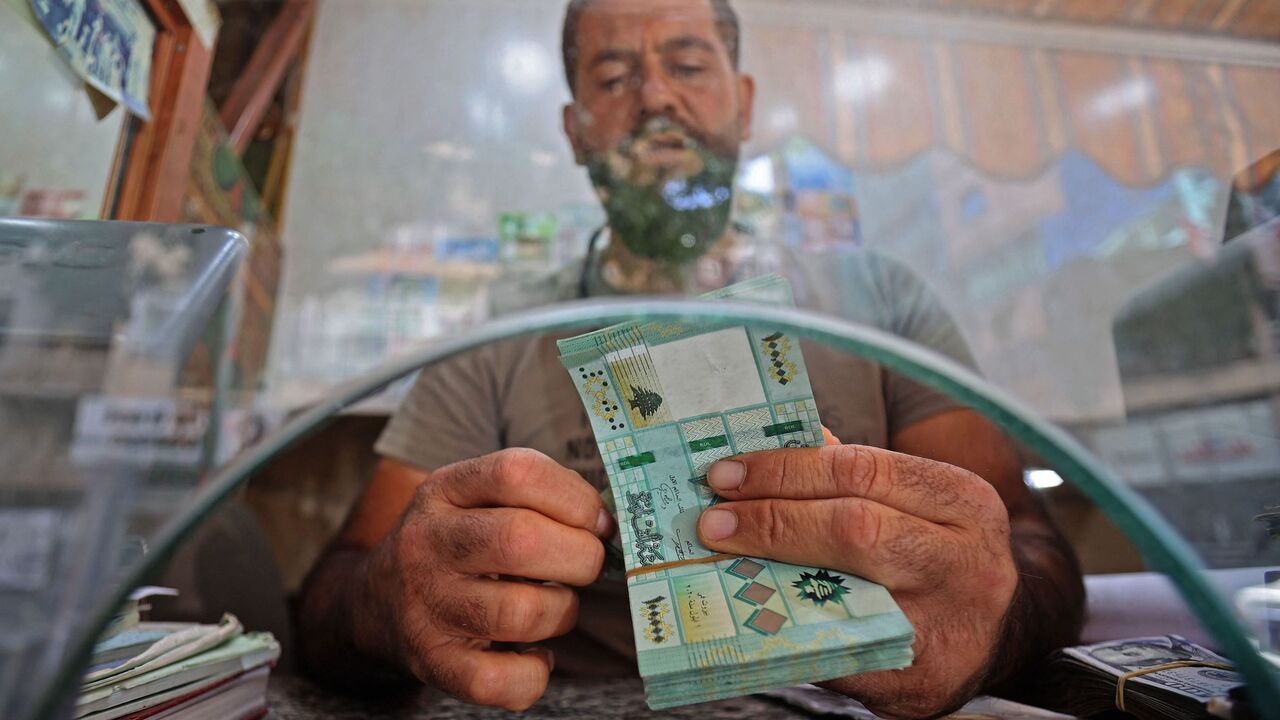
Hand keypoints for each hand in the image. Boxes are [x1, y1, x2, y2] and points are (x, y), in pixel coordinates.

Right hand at [361, 449, 610, 709]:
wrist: (376, 601)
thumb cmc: (455, 543)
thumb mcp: (476, 496)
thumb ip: (538, 496)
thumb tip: (605, 524)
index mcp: (445, 490)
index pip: (517, 473)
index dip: (575, 498)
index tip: (598, 522)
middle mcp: (428, 542)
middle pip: (522, 540)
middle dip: (581, 556)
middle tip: (585, 564)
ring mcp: (426, 605)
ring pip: (522, 612)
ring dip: (562, 611)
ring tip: (555, 605)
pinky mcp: (432, 661)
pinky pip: (498, 680)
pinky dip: (534, 672)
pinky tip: (534, 653)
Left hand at [696, 445, 1016, 717]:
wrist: (993, 639)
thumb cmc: (932, 557)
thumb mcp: (914, 505)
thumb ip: (850, 476)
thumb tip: (762, 448)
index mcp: (961, 500)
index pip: (861, 468)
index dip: (785, 469)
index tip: (725, 475)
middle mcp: (967, 560)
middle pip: (855, 526)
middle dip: (772, 519)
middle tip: (712, 522)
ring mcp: (952, 625)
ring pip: (849, 590)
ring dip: (772, 572)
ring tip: (721, 561)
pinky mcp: (925, 680)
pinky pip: (843, 651)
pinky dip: (792, 630)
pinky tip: (752, 615)